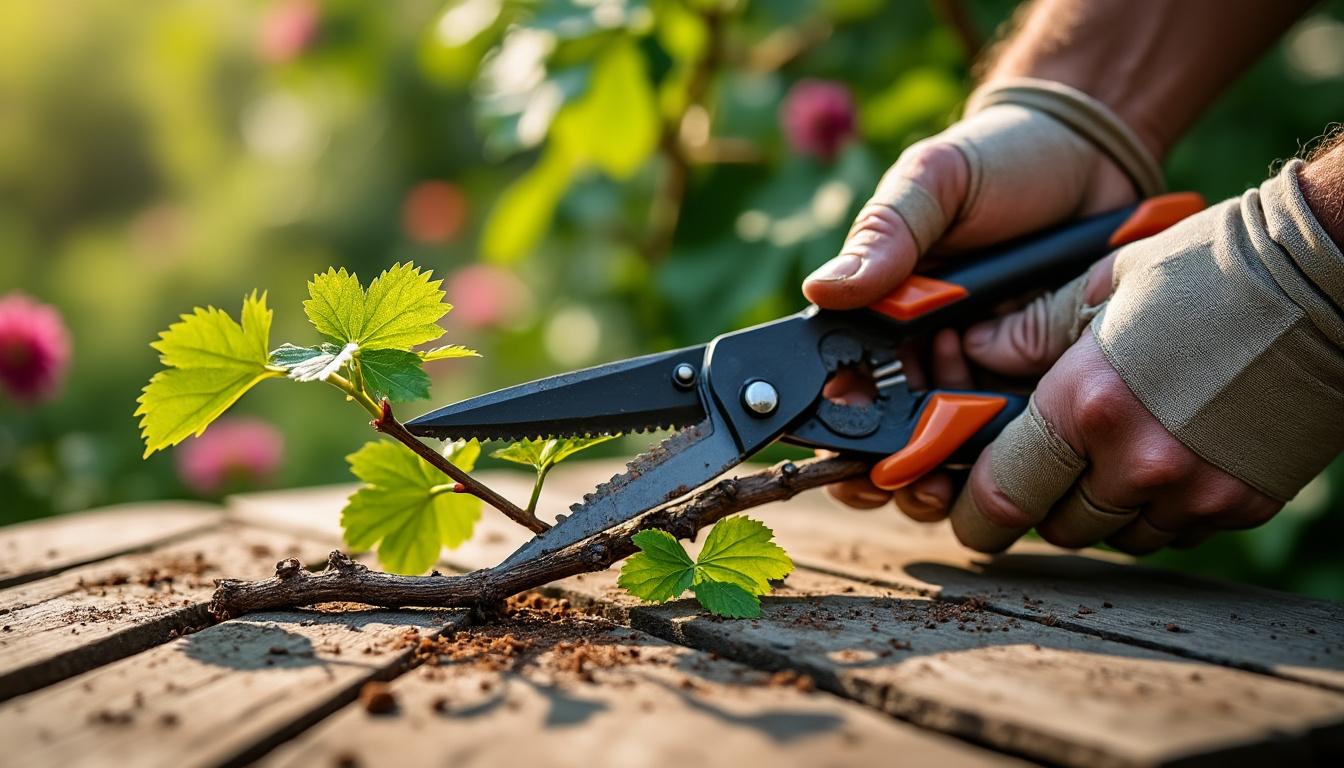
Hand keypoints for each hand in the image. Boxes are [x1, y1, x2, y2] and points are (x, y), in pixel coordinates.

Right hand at [805, 104, 1134, 519]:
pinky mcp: (1041, 385)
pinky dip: (1014, 453)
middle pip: (893, 442)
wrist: (1100, 154)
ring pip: (955, 456)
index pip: (842, 391)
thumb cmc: (1002, 159)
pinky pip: (1021, 439)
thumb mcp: (935, 180)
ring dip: (954, 469)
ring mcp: (985, 376)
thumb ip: (886, 232)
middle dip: (896, 474)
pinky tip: (1019, 438)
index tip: (850, 456)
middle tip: (918, 473)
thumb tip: (823, 291)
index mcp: (882, 318)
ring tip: (971, 437)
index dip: (838, 436)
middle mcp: (926, 357)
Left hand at [941, 154, 1343, 553]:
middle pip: (1057, 526)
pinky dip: (1158, 510)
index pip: (1004, 495)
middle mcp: (1138, 460)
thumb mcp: (1104, 284)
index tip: (970, 518)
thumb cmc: (1211, 268)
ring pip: (1117, 536)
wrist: (1329, 276)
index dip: (976, 516)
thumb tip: (975, 352)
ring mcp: (1196, 490)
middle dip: (1042, 504)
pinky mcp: (1244, 504)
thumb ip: (1031, 331)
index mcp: (1087, 403)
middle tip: (1048, 467)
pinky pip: (1176, 532)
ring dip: (1102, 509)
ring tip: (1113, 455)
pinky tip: (1166, 460)